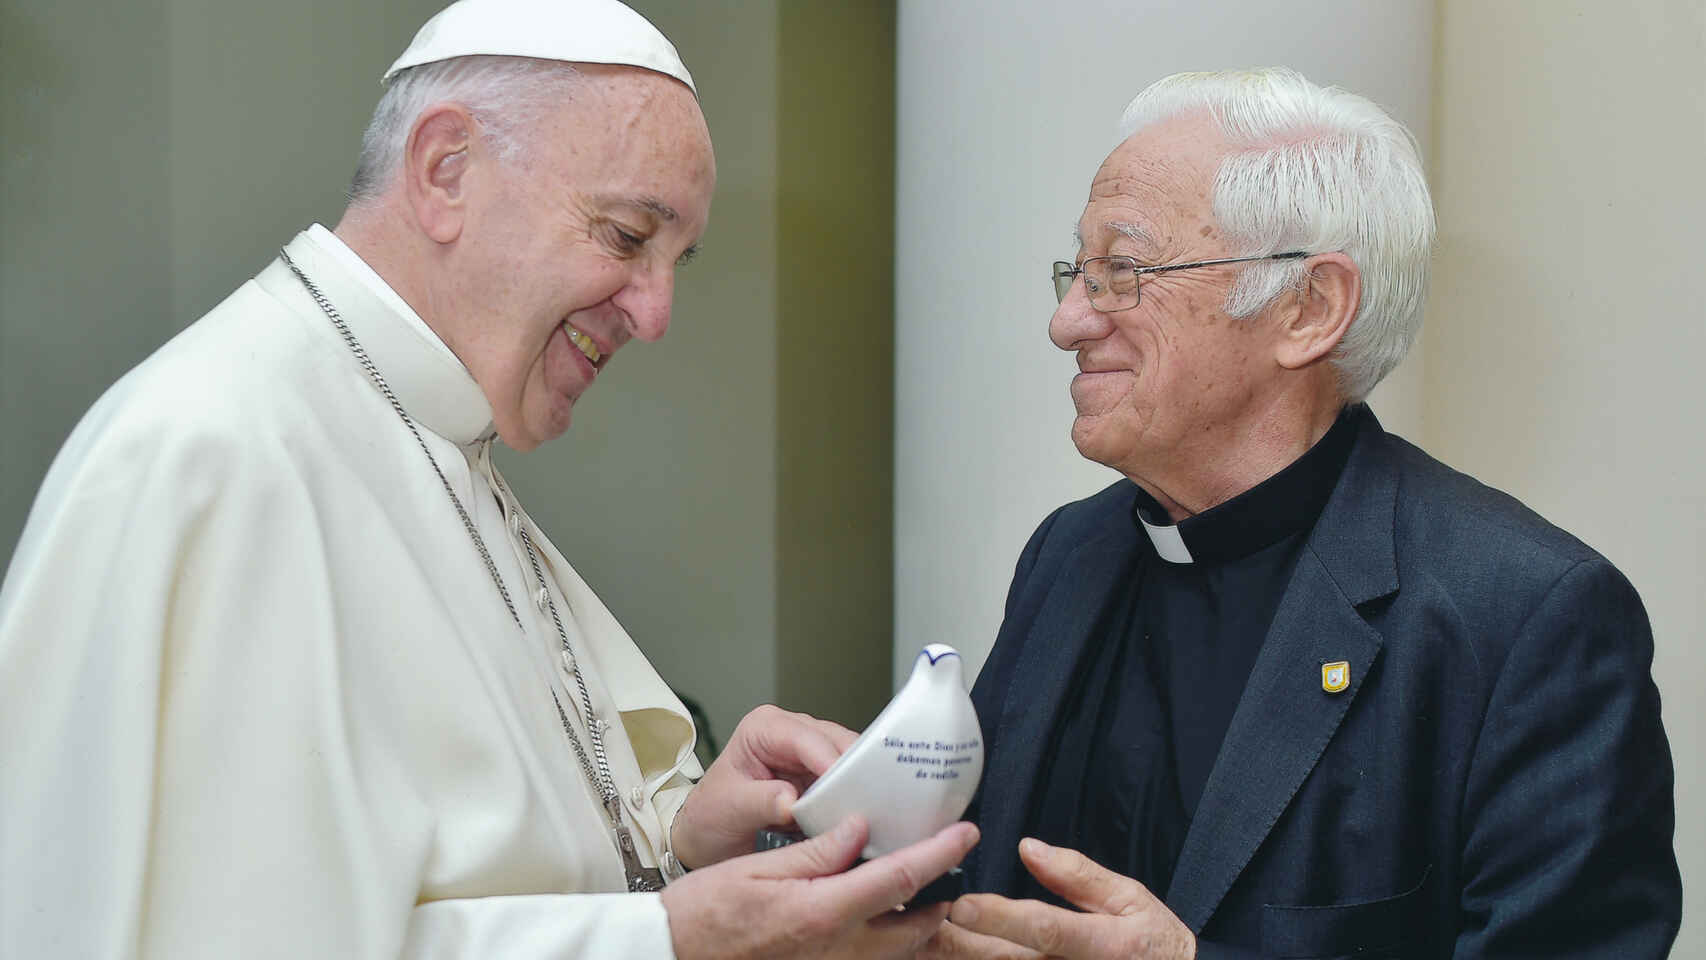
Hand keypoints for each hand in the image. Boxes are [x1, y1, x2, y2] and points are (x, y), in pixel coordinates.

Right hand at [663, 816, 978, 959]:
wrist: (673, 956)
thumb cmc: (705, 911)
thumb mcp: (757, 868)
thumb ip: (816, 851)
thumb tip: (862, 826)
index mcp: (822, 913)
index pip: (899, 880)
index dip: (939, 853)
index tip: (966, 831)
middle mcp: (837, 950)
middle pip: (916, 927)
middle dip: (941, 894)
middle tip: (946, 857)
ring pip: (901, 950)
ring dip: (920, 919)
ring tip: (922, 882)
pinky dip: (892, 938)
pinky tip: (883, 914)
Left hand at [672, 704, 856, 868]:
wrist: (707, 835)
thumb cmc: (710, 814)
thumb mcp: (729, 809)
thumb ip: (761, 802)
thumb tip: (792, 800)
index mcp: (763, 728)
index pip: (805, 738)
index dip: (829, 760)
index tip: (846, 787)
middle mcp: (790, 734)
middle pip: (836, 743)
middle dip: (852, 772)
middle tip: (866, 804)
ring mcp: (808, 756)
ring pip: (849, 762)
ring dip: (857, 788)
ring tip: (864, 814)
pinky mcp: (819, 779)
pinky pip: (847, 784)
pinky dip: (853, 801)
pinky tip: (857, 819)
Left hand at [922, 838, 1194, 959]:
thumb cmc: (1153, 945)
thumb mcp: (1132, 900)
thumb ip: (1080, 876)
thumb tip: (1029, 848)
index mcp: (1101, 942)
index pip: (1045, 929)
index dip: (1002, 919)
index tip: (963, 904)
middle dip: (957, 943)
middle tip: (913, 921)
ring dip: (958, 959)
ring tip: (913, 940)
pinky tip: (939, 956)